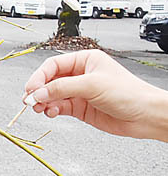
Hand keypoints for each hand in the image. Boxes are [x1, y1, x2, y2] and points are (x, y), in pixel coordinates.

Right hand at [24, 50, 167, 140]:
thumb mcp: (92, 85)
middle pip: (50, 80)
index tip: (31, 88)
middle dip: (38, 90)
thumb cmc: (129, 93)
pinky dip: (52, 110)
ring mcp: (79, 92)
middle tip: (29, 100)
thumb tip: (39, 92)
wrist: (145, 115)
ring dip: (43, 102)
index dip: (39, 76)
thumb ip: (63, 88)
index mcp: (85, 60)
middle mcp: (80, 75)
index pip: (53, 65)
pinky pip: (59, 107)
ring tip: (38, 108)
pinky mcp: (80, 108)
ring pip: (52, 95)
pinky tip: (51, 112)